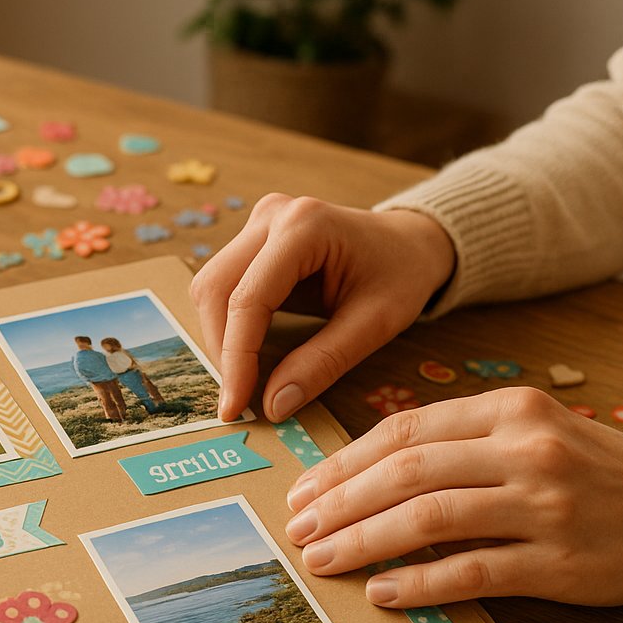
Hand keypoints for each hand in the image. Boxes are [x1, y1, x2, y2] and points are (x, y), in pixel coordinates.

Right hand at [189, 194, 455, 421]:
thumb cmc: (403, 274)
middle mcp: (272, 216)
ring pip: (211, 288)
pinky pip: (223, 287)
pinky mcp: (253, 241)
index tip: (235, 406)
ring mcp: (258, 224)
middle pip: (216, 289)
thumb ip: (323, 363)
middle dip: (223, 350)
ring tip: (243, 380)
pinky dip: (229, 327)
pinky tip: (248, 356)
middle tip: (238, 399)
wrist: (411, 242)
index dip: (236, 357)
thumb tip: (273, 405)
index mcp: (305, 226)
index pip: (249, 298)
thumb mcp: (376, 323)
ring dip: (221, 339)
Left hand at [283, 388, 622, 607]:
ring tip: (323, 560)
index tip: (305, 488)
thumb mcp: (533, 431)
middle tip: (298, 527)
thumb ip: (460, 442)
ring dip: (364, 542)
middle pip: (407, 473)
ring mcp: (543, 507)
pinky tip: (381, 592)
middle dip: (340, 503)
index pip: (405, 430)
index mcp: (511, 409)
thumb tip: (366, 473)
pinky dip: (418, 584)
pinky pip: (470, 573)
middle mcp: (526, 450)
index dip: (344, 463)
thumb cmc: (593, 473)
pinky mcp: (558, 563)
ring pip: (429, 520)